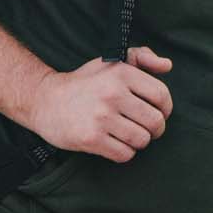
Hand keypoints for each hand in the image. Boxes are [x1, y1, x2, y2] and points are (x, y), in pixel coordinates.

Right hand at [26, 46, 173, 161]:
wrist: (46, 101)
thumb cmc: (85, 83)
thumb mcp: (111, 62)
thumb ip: (142, 57)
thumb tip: (167, 66)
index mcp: (121, 73)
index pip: (161, 95)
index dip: (166, 108)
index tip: (159, 112)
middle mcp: (112, 94)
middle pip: (155, 122)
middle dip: (155, 129)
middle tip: (145, 128)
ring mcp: (101, 117)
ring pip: (142, 140)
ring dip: (138, 141)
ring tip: (127, 134)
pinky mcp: (91, 139)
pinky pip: (125, 154)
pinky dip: (123, 152)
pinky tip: (114, 143)